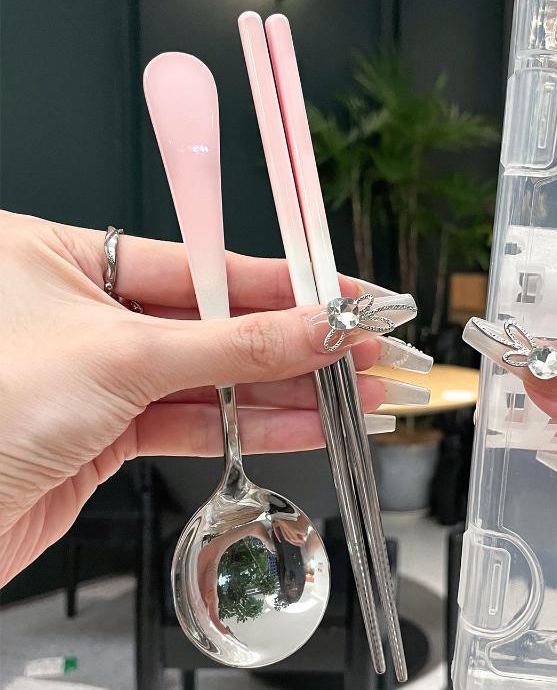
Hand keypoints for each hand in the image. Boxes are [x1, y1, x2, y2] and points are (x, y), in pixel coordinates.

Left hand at [0, 211, 387, 584]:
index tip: (340, 293)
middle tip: (362, 349)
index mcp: (61, 257)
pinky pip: (196, 421)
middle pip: (216, 321)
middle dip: (297, 341)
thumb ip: (232, 346)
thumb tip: (313, 328)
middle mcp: (82, 312)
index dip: (282, 279)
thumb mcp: (122, 358)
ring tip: (353, 393)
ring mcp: (99, 375)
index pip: (201, 260)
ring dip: (288, 391)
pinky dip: (252, 427)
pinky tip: (306, 425)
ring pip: (214, 378)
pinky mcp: (109, 432)